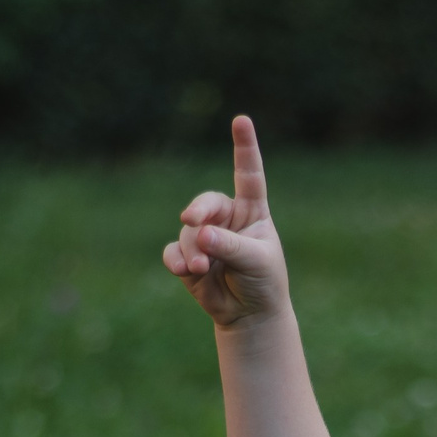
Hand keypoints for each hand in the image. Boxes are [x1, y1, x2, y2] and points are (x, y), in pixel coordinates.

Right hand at [163, 116, 286, 328]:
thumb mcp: (255, 261)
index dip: (244, 147)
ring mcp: (205, 237)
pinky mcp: (188, 258)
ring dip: (193, 250)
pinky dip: (177, 260)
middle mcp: (226, 219)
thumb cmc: (263, 282)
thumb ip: (230, 245)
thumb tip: (200, 233)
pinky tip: (184, 271)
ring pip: (188, 233)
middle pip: (206, 203)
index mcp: (252, 211)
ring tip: (201, 269)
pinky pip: (173, 252)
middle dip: (198, 211)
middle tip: (192, 220)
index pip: (248, 175)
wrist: (250, 316)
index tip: (241, 120)